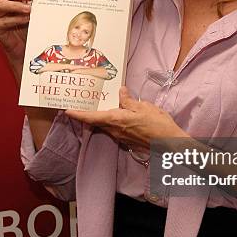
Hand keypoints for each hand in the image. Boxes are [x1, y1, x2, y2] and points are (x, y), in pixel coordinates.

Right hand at [0, 0, 33, 65]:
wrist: (27, 47)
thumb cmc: (32, 27)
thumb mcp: (38, 11)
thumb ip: (40, 2)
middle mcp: (3, 1)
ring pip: (2, 4)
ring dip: (17, 5)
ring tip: (29, 9)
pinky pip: (3, 21)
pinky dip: (15, 19)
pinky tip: (26, 19)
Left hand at [65, 86, 186, 148]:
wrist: (169, 144)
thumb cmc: (158, 124)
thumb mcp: (144, 107)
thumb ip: (129, 100)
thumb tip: (120, 92)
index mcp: (116, 120)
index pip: (92, 117)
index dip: (78, 114)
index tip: (67, 110)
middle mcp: (115, 131)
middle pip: (96, 122)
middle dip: (87, 115)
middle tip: (82, 104)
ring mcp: (121, 138)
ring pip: (106, 126)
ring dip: (100, 119)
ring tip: (98, 107)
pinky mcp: (128, 141)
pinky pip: (115, 130)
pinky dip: (111, 122)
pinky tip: (117, 116)